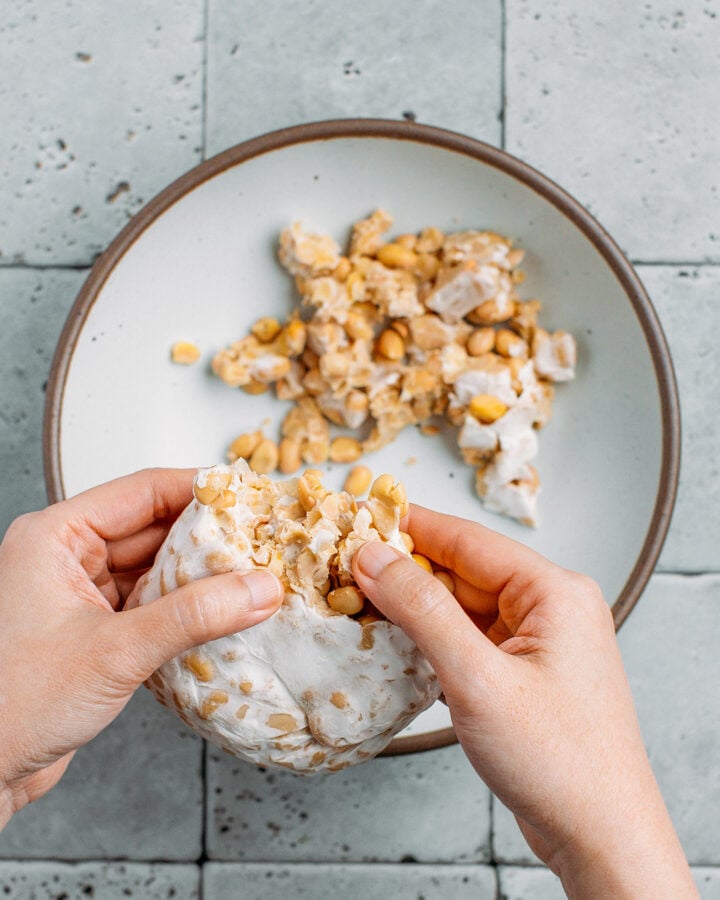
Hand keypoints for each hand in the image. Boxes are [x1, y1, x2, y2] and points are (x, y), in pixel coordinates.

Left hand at [0, 469, 281, 828]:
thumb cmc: (11, 704)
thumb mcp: (114, 651)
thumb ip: (192, 616)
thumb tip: (256, 588)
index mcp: (55, 536)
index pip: (142, 491)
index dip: (199, 490)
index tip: (247, 498)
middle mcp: (66, 557)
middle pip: (153, 528)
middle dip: (207, 539)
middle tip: (259, 544)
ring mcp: (80, 594)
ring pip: (155, 568)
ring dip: (199, 578)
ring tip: (249, 581)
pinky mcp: (94, 631)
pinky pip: (150, 604)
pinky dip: (184, 610)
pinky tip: (219, 617)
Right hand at [353, 505, 696, 898]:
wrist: (601, 838)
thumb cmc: (560, 762)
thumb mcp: (477, 678)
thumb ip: (422, 610)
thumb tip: (374, 558)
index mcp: (554, 592)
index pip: (467, 539)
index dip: (408, 527)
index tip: (357, 519)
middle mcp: (551, 608)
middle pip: (462, 572)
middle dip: (405, 576)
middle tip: (345, 577)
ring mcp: (539, 643)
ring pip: (461, 608)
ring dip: (415, 613)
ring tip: (360, 612)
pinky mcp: (524, 674)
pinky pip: (469, 641)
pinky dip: (433, 644)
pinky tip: (398, 652)